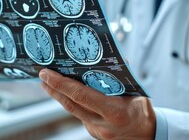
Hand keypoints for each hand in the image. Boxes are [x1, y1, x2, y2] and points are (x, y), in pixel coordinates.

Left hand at [39, 69, 155, 139]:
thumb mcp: (135, 91)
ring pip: (72, 110)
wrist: (146, 135)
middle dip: (54, 89)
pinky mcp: (93, 132)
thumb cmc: (141, 111)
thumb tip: (111, 56)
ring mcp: (96, 130)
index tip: (48, 75)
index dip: (62, 84)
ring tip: (47, 83)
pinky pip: (79, 115)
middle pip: (71, 105)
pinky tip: (65, 93)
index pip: (81, 96)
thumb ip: (120, 75)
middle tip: (43, 76)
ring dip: (58, 96)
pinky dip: (71, 102)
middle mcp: (102, 123)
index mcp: (114, 111)